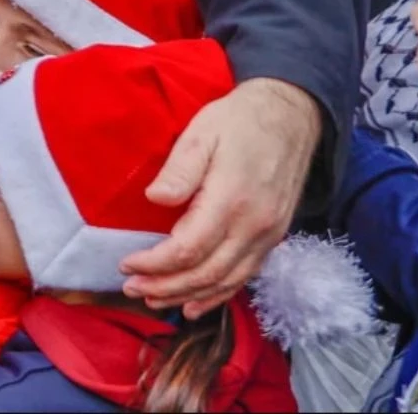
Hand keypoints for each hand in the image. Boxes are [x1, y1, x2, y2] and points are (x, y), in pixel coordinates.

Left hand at [120, 78, 319, 317]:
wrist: (291, 115)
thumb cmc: (239, 121)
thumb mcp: (203, 132)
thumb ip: (180, 169)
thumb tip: (155, 199)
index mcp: (231, 199)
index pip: (188, 248)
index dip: (155, 264)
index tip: (127, 265)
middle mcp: (254, 225)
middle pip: (206, 272)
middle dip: (165, 286)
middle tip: (132, 288)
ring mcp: (268, 234)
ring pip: (226, 281)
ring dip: (188, 296)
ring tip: (155, 301)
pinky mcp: (274, 236)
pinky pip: (245, 276)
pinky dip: (219, 294)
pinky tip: (196, 303)